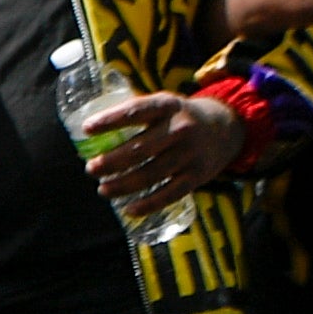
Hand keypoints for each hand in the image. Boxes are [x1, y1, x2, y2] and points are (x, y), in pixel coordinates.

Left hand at [76, 83, 244, 221]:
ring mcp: (190, 154)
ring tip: (103, 189)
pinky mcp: (197, 176)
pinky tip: (128, 209)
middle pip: (140, 149)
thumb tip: (91, 131)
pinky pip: (169, 194)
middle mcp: (181, 129)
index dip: (111, 120)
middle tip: (90, 168)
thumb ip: (137, 114)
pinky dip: (147, 205)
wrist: (225, 127)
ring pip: (150, 175)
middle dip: (111, 162)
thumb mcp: (164, 104)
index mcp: (168, 106)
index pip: (137, 111)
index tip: (87, 129)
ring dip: (122, 185)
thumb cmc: (179, 117)